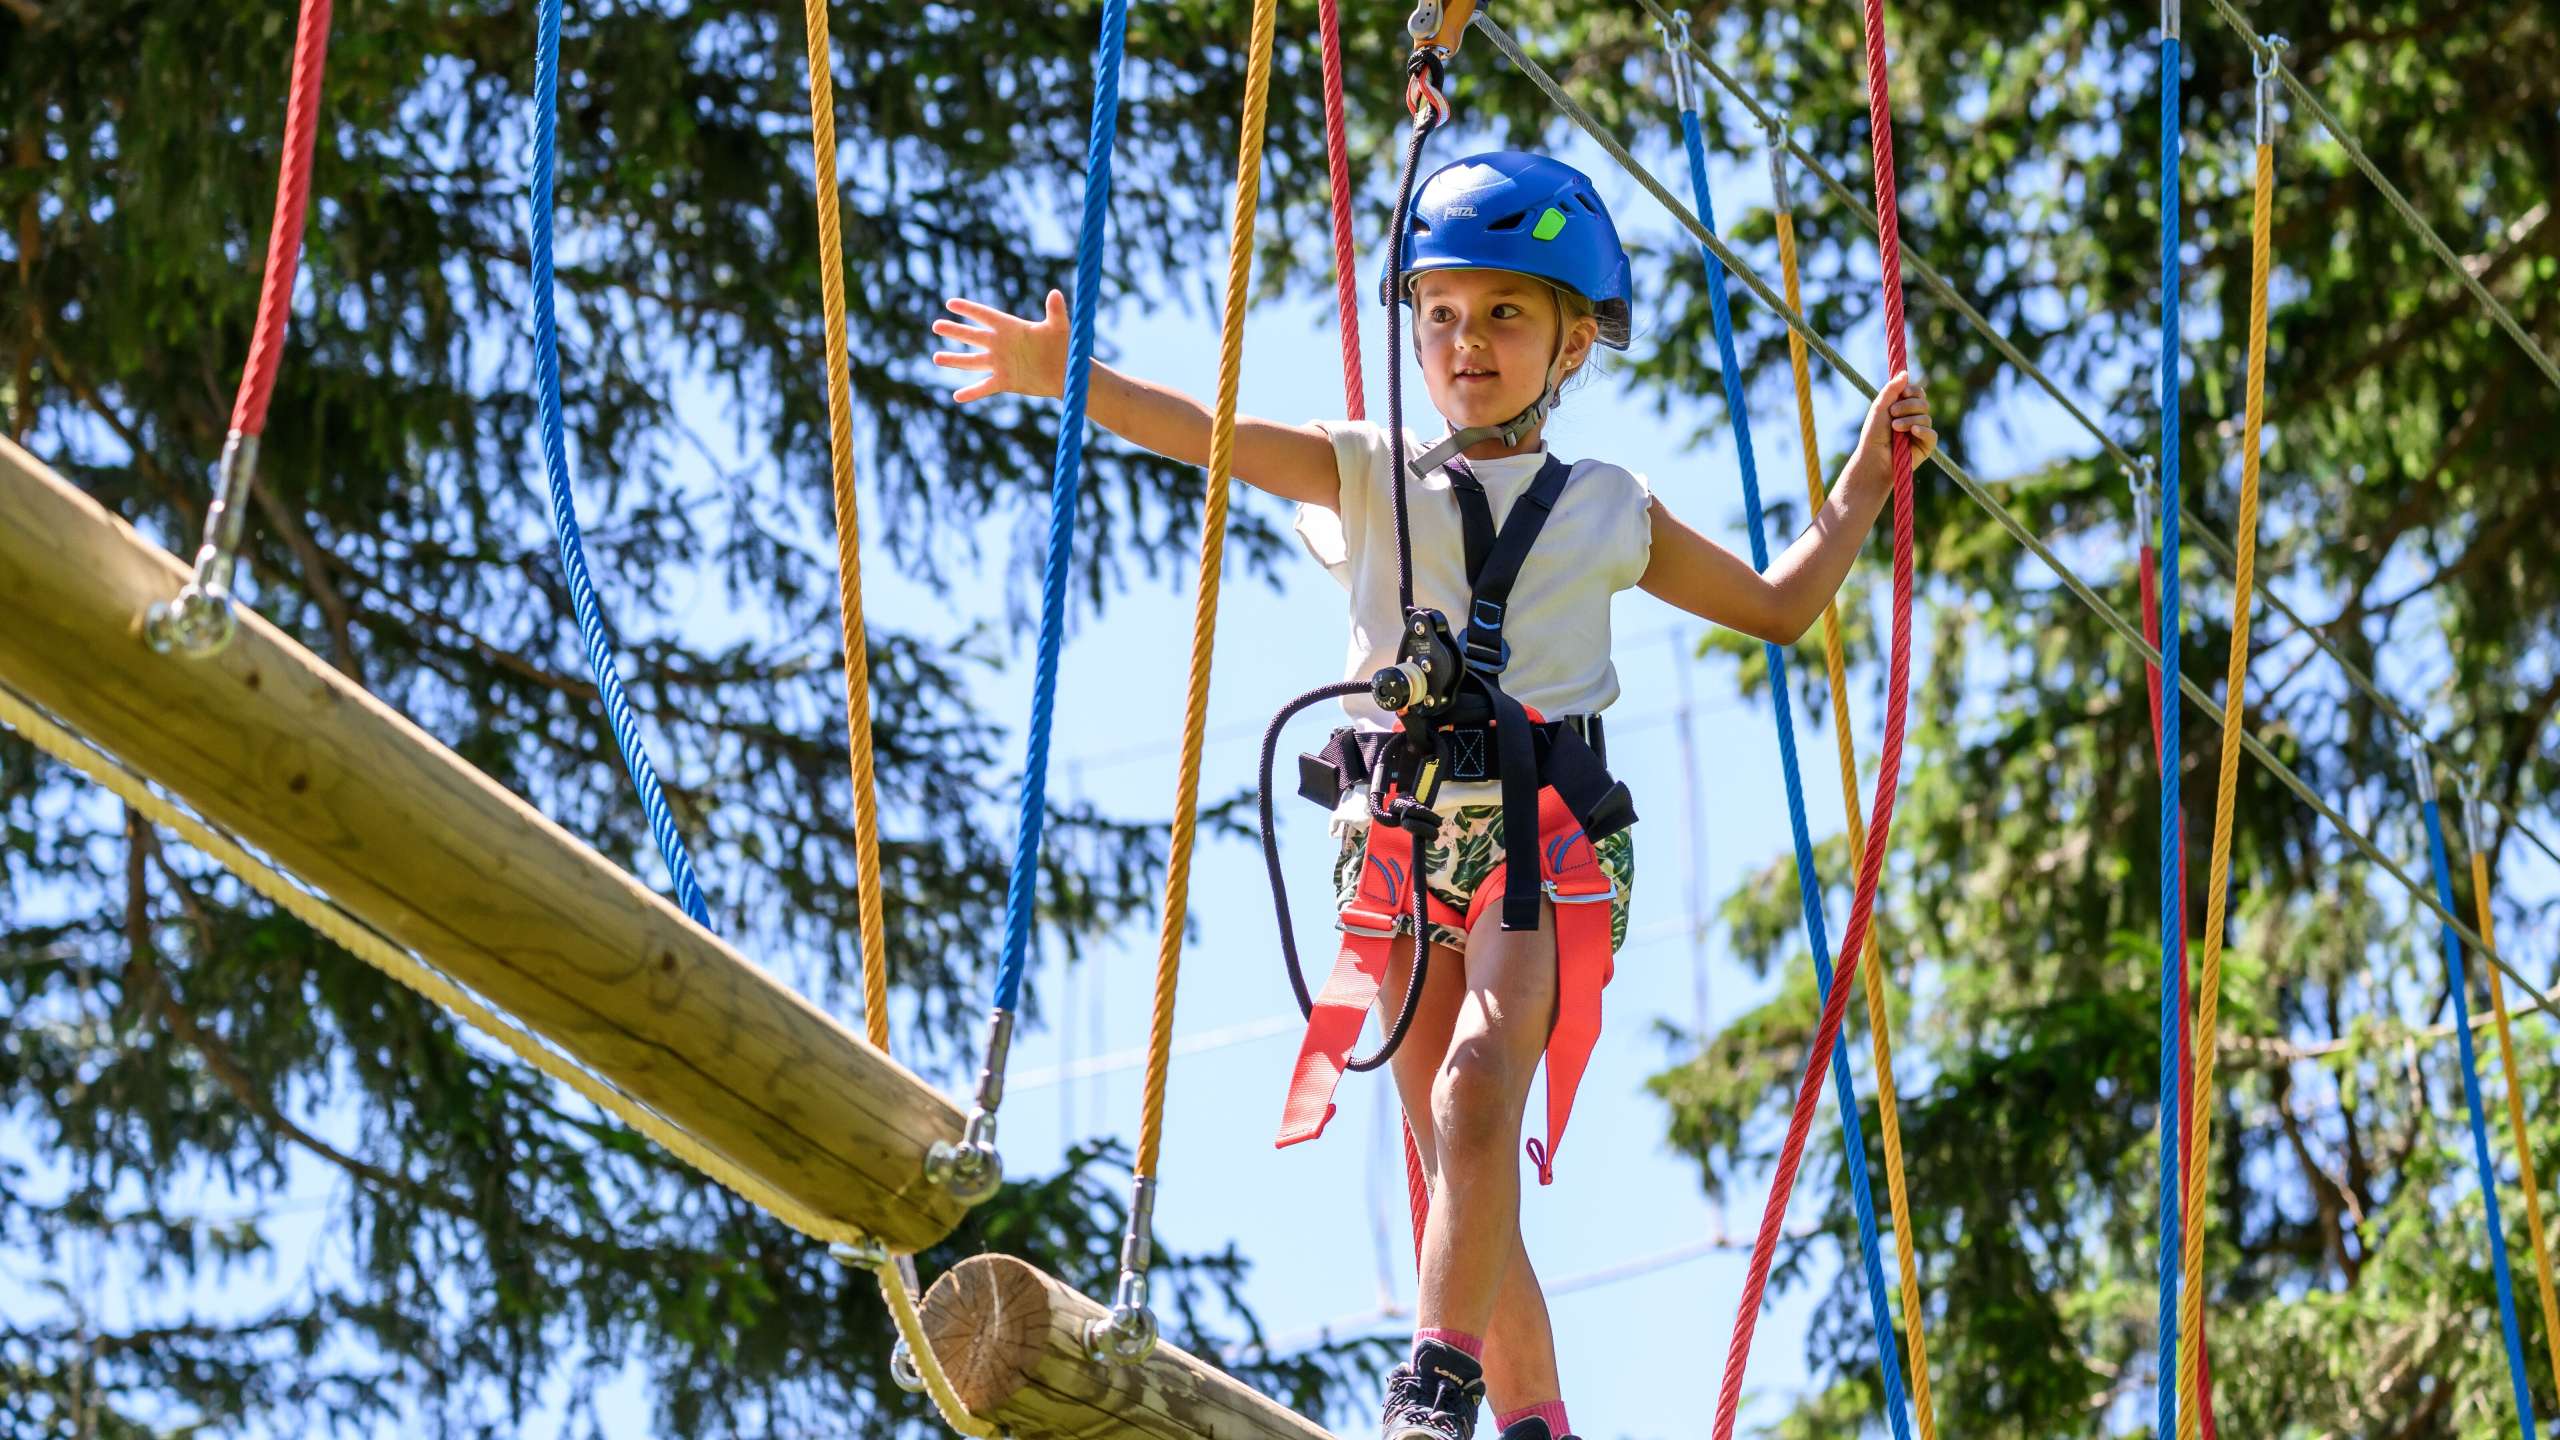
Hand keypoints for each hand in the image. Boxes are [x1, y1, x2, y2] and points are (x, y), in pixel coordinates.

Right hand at [931, 289, 1069, 402]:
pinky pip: (984, 387)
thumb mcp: (1060, 328)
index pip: (985, 316)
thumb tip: (1055, 293)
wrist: (1066, 373)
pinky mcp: (1005, 382)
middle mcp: (1001, 344)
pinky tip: (957, 397)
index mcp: (1011, 327)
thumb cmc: (1064, 346)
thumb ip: (1056, 311)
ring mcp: (1001, 363)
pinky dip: (972, 393)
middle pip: (972, 336)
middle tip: (936, 326)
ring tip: (936, 358)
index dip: (969, 309)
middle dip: (954, 331)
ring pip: (972, 361)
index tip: (950, 303)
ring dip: (954, 360)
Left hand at [1854, 370, 1936, 467]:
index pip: (1917, 393)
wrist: (1874, 457)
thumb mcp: (1880, 407)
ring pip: (1926, 418)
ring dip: (1909, 420)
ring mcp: (1921, 432)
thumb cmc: (1874, 433)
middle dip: (1908, 406)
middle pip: (1923, 403)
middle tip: (1892, 413)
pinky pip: (1932, 434)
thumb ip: (1892, 389)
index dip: (1912, 391)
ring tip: (1895, 428)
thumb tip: (1905, 372)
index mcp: (1904, 408)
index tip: (1903, 393)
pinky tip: (1912, 432)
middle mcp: (1914, 418)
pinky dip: (1922, 431)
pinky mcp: (1926, 446)